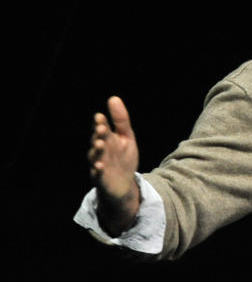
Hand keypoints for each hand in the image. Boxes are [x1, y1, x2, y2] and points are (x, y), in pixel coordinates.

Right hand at [88, 96, 140, 234]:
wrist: (123, 183)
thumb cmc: (123, 158)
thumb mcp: (126, 138)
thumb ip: (121, 120)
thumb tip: (113, 98)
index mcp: (106, 139)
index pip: (102, 129)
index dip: (101, 123)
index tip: (100, 117)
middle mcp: (99, 151)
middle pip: (97, 141)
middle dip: (98, 135)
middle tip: (101, 128)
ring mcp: (98, 164)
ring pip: (95, 156)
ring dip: (97, 150)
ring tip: (100, 143)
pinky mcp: (101, 178)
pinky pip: (97, 174)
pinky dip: (98, 169)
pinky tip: (100, 165)